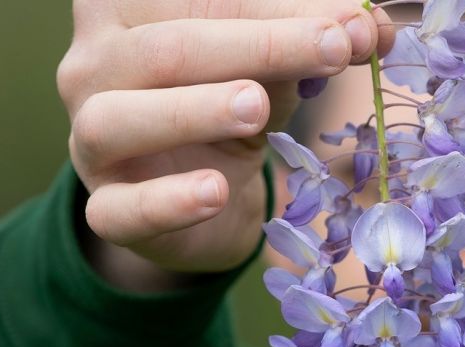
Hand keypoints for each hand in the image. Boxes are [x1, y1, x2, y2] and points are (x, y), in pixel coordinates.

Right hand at [57, 0, 392, 290]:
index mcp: (128, 12)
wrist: (203, 198)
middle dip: (259, 46)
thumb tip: (373, 28)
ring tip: (256, 106)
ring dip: (194, 110)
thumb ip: (313, 42)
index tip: (354, 23)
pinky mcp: (108, 209)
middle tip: (333, 49)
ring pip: (120, 119)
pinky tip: (215, 192)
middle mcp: (94, 67)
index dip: (279, 10)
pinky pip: (121, 208)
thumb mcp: (273, 68)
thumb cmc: (229, 107)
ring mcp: (91, 142)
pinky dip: (167, 201)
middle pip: (168, 48)